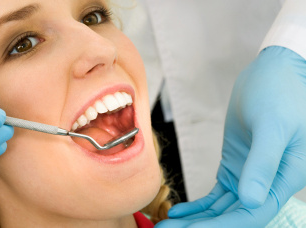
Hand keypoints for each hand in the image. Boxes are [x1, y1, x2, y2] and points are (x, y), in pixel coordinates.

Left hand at [158, 46, 305, 226]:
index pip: (252, 214)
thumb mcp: (273, 126)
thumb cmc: (280, 92)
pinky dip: (199, 205)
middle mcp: (268, 184)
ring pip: (222, 209)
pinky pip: (217, 195)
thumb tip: (252, 201)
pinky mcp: (236, 167)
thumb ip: (264, 163)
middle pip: (234, 216)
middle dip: (202, 227)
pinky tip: (179, 211)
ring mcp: (250, 176)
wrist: (273, 72)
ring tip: (167, 225)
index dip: (221, 227)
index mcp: (284, 178)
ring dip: (196, 219)